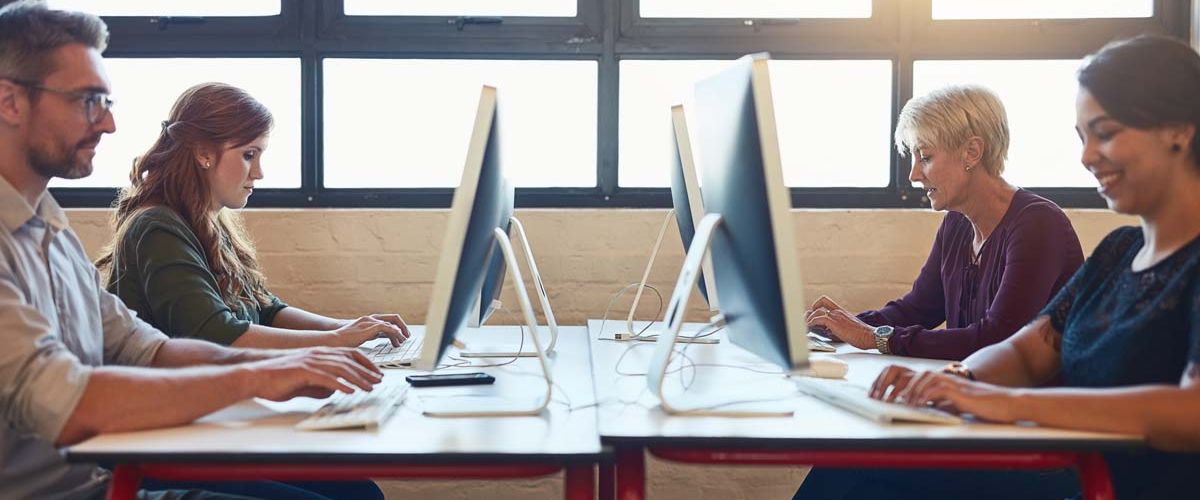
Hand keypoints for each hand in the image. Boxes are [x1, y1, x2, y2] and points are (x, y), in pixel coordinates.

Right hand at [247, 347, 383, 400]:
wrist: (255, 376)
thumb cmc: (277, 380)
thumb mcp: (304, 383)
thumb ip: (320, 385)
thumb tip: (334, 390)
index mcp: (319, 354)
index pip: (349, 354)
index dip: (365, 363)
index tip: (376, 373)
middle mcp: (317, 354)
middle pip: (349, 360)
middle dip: (366, 371)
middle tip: (379, 381)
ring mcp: (310, 361)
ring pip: (341, 368)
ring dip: (358, 379)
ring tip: (369, 388)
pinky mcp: (303, 371)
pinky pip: (326, 378)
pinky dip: (340, 384)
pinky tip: (349, 392)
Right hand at [332, 316, 406, 347]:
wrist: (334, 339)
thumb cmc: (346, 340)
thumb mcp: (363, 335)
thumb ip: (373, 334)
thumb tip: (384, 338)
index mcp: (370, 320)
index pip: (389, 319)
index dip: (398, 326)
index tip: (402, 335)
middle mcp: (371, 318)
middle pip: (393, 318)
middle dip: (403, 327)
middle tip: (407, 336)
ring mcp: (370, 321)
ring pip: (392, 323)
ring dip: (400, 332)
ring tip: (403, 341)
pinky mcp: (370, 327)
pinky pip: (388, 328)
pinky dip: (396, 334)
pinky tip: (398, 341)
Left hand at [806, 302, 874, 349]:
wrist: (871, 336)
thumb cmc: (862, 335)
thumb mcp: (847, 327)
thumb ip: (837, 326)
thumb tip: (826, 331)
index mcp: (841, 311)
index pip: (825, 301)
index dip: (816, 305)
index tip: (813, 313)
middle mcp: (838, 311)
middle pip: (820, 303)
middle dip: (811, 311)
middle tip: (807, 320)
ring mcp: (837, 316)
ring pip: (817, 311)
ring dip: (809, 318)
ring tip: (807, 326)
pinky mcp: (835, 323)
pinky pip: (819, 319)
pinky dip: (812, 322)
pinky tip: (811, 327)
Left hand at [870, 365, 1018, 422]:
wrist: (1003, 403)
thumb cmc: (979, 404)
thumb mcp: (949, 404)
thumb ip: (934, 403)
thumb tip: (917, 408)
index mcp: (933, 379)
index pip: (902, 373)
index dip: (885, 380)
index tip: (873, 393)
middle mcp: (938, 376)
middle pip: (905, 371)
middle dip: (887, 384)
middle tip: (876, 398)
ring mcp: (948, 381)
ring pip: (920, 378)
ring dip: (905, 391)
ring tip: (894, 403)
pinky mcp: (959, 390)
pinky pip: (937, 389)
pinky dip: (925, 396)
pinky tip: (917, 406)